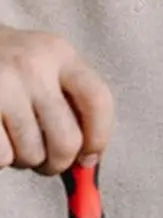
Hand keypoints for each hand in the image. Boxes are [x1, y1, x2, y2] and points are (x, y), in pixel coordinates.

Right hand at [0, 26, 113, 173]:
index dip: (99, 138)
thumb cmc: (11, 68)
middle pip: (67, 138)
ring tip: (16, 144)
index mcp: (60, 54)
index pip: (98, 101)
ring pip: (31, 153)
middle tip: (49, 163)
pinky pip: (1, 156)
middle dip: (60, 162)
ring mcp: (1, 85)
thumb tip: (88, 160)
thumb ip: (71, 104)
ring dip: (26, 161)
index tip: (89, 157)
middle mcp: (32, 66)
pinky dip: (2, 160)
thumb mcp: (46, 67)